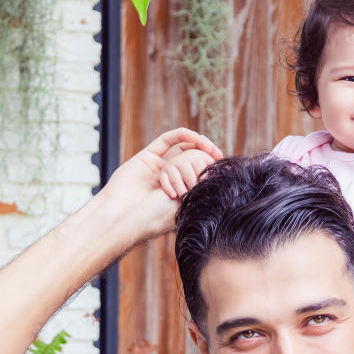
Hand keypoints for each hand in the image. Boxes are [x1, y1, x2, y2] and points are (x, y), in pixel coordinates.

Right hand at [100, 129, 223, 239]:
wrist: (126, 217)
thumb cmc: (156, 217)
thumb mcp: (188, 205)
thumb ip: (203, 190)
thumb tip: (224, 174)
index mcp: (180, 195)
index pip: (200, 177)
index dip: (213, 170)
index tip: (228, 169)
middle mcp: (170, 181)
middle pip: (193, 161)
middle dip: (206, 160)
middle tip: (216, 160)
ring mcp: (158, 168)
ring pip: (182, 150)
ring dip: (198, 146)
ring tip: (210, 150)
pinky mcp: (147, 157)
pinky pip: (167, 140)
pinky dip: (183, 135)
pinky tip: (196, 137)